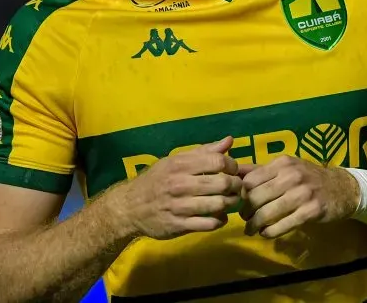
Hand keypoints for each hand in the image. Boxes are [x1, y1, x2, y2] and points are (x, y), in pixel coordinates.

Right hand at [107, 136, 242, 239]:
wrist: (130, 207)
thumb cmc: (157, 180)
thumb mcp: (176, 161)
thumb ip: (204, 151)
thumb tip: (229, 140)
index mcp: (180, 164)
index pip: (217, 161)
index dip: (232, 165)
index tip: (232, 170)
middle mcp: (180, 184)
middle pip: (222, 183)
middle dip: (235, 185)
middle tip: (237, 187)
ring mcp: (179, 206)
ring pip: (218, 205)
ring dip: (230, 203)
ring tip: (231, 201)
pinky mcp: (179, 225)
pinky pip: (209, 224)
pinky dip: (220, 220)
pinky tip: (220, 216)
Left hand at [238, 155, 360, 238]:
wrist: (342, 188)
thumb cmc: (309, 177)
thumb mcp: (287, 167)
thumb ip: (261, 170)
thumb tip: (234, 172)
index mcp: (282, 163)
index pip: (251, 179)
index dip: (241, 193)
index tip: (240, 201)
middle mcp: (291, 176)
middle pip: (256, 196)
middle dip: (246, 211)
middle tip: (244, 218)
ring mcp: (302, 193)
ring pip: (267, 212)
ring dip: (254, 224)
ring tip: (250, 229)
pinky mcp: (311, 211)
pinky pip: (283, 225)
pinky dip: (270, 232)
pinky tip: (266, 233)